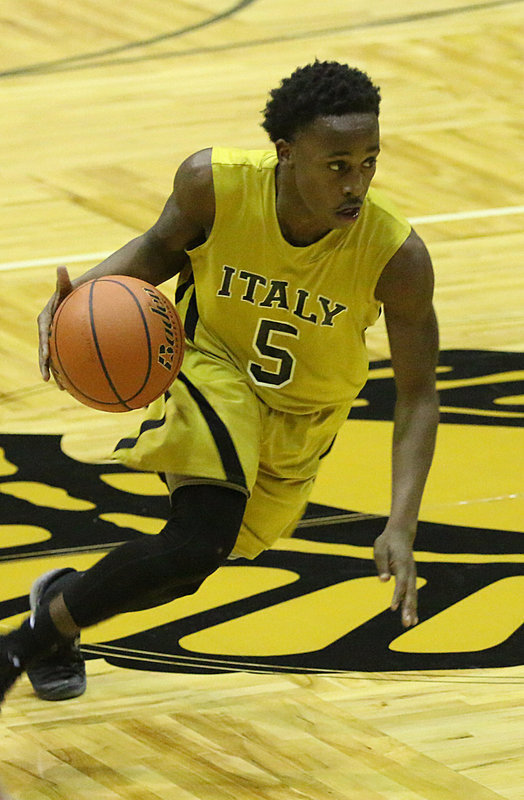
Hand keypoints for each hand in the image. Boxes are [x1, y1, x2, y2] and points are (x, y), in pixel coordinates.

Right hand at [37, 266, 72, 382]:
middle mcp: (46, 332)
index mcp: (44, 321)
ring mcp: (54, 340)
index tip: (45, 357)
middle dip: (46, 366)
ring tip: (63, 388)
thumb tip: (60, 266)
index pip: (42, 336)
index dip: (42, 348)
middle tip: (48, 379)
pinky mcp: (63, 344)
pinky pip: (65, 358)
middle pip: (45, 352)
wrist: (76, 299)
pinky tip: (78, 383)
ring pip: (54, 359)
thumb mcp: (66, 286)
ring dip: (58, 373)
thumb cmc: (72, 292)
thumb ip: (63, 280)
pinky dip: (70, 369)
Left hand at [374, 528, 417, 626]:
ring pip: (413, 595)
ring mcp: (412, 575)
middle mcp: (410, 572)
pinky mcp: (410, 578)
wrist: (400, 534)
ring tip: (410, 624)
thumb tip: (383, 580)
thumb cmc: (387, 541)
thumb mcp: (379, 549)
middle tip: (407, 624)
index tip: (392, 608)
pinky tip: (412, 618)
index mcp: (402, 564)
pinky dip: (412, 606)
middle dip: (408, 609)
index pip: (400, 583)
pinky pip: (412, 594)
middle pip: (410, 593)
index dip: (397, 596)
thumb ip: (382, 564)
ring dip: (412, 610)